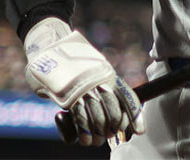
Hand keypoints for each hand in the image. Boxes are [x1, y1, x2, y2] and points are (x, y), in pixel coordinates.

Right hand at [23, 18, 144, 145]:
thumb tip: (113, 106)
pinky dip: (83, 134)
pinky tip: (84, 140)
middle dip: (113, 127)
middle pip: (114, 113)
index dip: (135, 116)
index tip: (139, 130)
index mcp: (109, 75)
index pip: (128, 97)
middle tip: (110, 134)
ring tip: (95, 140)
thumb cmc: (73, 62)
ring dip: (98, 135)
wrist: (51, 49)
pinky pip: (80, 121)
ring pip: (98, 120)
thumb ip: (103, 83)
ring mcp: (85, 91)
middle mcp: (100, 83)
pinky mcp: (69, 97)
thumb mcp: (94, 68)